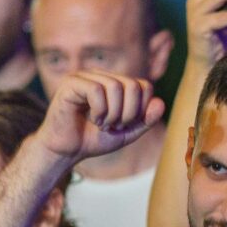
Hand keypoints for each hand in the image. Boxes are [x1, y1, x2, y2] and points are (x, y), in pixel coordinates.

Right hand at [35, 72, 165, 166]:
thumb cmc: (93, 140)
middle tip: (114, 126)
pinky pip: (96, 90)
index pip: (144, 86)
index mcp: (116, 83)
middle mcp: (101, 75)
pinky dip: (99, 110)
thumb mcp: (127, 133)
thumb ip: (145, 120)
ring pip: (115, 86)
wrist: (66, 151)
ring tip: (102, 124)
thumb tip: (161, 103)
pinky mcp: (71, 83)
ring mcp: (85, 76)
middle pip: (132, 86)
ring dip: (113, 113)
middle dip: (129, 113)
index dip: (141, 110)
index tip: (125, 125)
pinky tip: (92, 119)